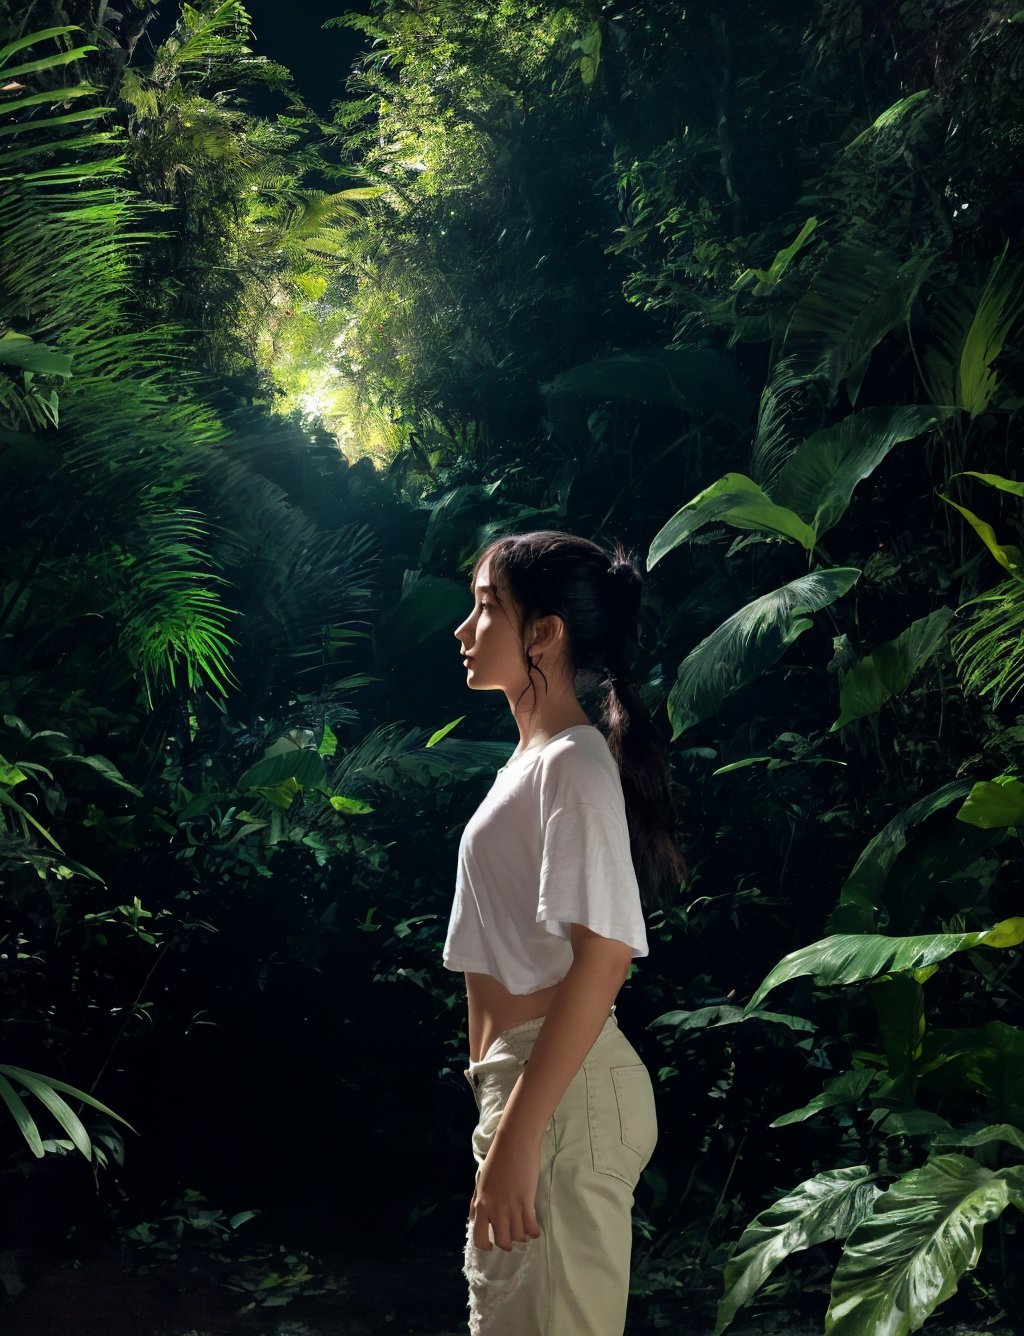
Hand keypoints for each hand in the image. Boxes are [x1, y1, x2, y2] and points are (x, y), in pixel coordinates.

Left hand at [469, 1131, 542, 1250]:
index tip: (491, 1244)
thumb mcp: (480, 1181)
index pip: (479, 1238)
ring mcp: (512, 1207)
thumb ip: (476, 1201)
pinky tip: (534, 1228)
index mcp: (481, 1204)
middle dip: (507, 1243)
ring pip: (518, 1236)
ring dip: (521, 1236)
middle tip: (511, 1235)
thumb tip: (474, 1218)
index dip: (485, 1246)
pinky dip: (534, 1232)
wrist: (514, 1143)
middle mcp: (495, 1210)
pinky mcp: (527, 1202)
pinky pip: (531, 1228)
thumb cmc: (496, 1159)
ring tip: (524, 1229)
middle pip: (502, 1241)